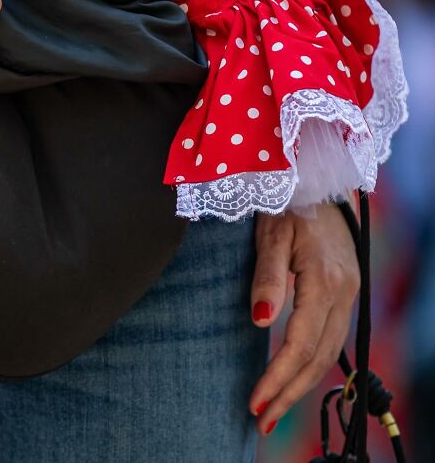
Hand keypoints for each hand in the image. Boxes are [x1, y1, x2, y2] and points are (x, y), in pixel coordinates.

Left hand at [248, 202, 359, 434]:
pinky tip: (295, 377)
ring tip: (273, 409)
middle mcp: (343, 293)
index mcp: (325, 279)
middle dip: (290, 393)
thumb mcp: (271, 235)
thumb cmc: (287, 203)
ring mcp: (348, 294)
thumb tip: (261, 323)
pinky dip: (313, 364)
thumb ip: (267, 278)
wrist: (318, 183)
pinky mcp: (345, 293)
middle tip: (261, 420)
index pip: (301, 343)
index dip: (278, 377)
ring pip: (328, 353)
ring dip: (301, 384)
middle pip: (318, 357)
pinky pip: (331, 338)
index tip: (255, 402)